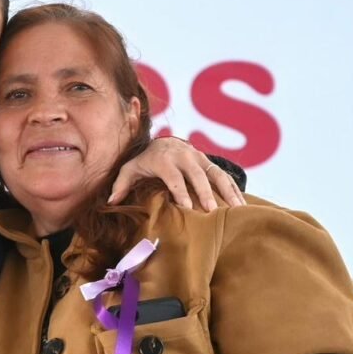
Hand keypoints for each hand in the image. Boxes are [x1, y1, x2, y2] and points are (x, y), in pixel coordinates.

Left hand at [108, 137, 245, 210]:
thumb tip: (111, 201)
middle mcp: (184, 157)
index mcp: (164, 160)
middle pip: (197, 176)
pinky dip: (234, 188)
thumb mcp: (129, 170)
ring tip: (236, 209)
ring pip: (215, 174)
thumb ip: (120, 184)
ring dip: (226, 191)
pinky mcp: (208, 162)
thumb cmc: (144, 162)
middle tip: (212, 211)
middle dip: (205, 193)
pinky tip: (242, 205)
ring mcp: (199, 158)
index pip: (174, 178)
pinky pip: (224, 175)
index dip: (181, 192)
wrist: (161, 142)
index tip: (187, 207)